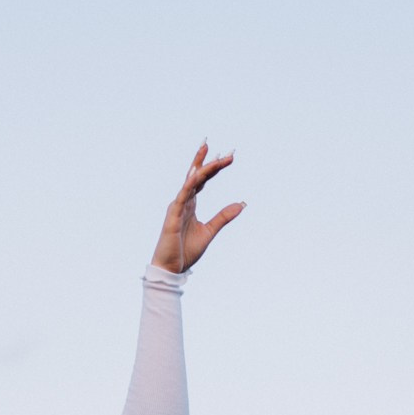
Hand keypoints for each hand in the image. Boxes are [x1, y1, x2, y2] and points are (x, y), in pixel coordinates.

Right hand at [151, 143, 245, 272]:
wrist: (172, 268)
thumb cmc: (186, 251)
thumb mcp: (209, 231)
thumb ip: (223, 217)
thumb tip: (241, 204)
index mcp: (190, 205)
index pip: (202, 181)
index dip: (213, 168)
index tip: (227, 157)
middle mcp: (183, 202)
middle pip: (194, 176)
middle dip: (204, 160)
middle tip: (215, 146)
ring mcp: (177, 207)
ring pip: (190, 182)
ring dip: (201, 168)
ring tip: (212, 155)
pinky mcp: (173, 216)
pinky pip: (182, 196)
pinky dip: (189, 184)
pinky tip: (196, 173)